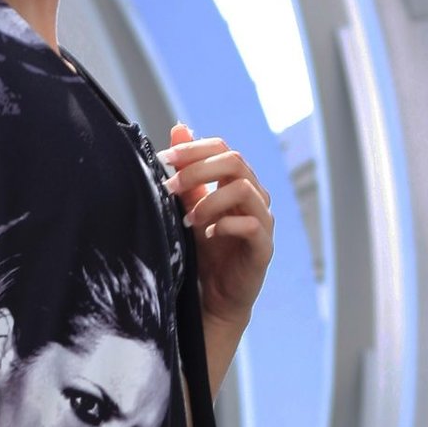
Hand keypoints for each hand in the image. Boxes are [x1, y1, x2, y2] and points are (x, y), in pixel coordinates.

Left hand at [160, 121, 273, 336]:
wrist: (216, 298)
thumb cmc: (205, 252)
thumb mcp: (191, 208)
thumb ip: (188, 173)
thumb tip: (179, 128)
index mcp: (237, 182)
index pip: (222, 148)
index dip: (194, 148)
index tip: (164, 158)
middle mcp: (254, 195)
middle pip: (234, 161)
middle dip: (198, 170)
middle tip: (170, 187)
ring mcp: (262, 220)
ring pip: (243, 189)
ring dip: (210, 200)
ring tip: (188, 221)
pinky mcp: (263, 247)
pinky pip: (250, 225)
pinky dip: (225, 226)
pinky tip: (207, 237)